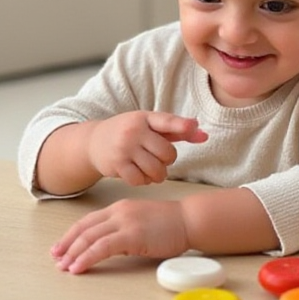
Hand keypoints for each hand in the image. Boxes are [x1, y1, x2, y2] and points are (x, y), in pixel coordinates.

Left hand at [51, 199, 189, 272]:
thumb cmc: (171, 224)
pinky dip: (87, 257)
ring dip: (73, 253)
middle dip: (67, 245)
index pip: (88, 221)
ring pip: (90, 238)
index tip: (61, 247)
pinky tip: (78, 267)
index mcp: (120, 208)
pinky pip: (102, 247)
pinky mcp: (132, 235)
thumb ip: (124, 230)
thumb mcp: (141, 222)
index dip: (72, 235)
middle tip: (56, 259)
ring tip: (64, 266)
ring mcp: (125, 222)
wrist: (189, 220)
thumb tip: (110, 246)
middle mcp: (119, 212)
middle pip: (84, 228)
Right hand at [87, 112, 207, 186]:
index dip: (181, 124)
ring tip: (153, 169)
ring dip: (158, 174)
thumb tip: (204, 135)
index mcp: (144, 118)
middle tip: (160, 159)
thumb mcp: (151, 126)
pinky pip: (140, 180)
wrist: (94, 142)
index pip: (165, 121)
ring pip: (155, 170)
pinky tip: (140, 175)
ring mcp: (124, 148)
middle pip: (167, 153)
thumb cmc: (130, 133)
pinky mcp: (116, 165)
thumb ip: (178, 130)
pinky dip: (144, 181)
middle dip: (168, 160)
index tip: (193, 126)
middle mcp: (134, 131)